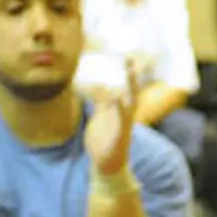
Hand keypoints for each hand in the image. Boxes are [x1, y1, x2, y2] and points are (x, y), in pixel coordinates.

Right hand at [86, 58, 138, 175]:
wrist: (107, 164)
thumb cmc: (116, 152)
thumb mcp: (119, 135)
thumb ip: (120, 116)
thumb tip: (118, 96)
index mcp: (127, 112)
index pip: (131, 90)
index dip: (131, 77)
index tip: (129, 64)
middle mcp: (119, 107)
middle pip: (122, 84)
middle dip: (123, 69)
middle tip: (123, 52)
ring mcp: (109, 109)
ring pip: (108, 87)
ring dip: (107, 74)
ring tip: (102, 57)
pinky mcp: (99, 113)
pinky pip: (96, 95)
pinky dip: (92, 85)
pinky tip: (85, 75)